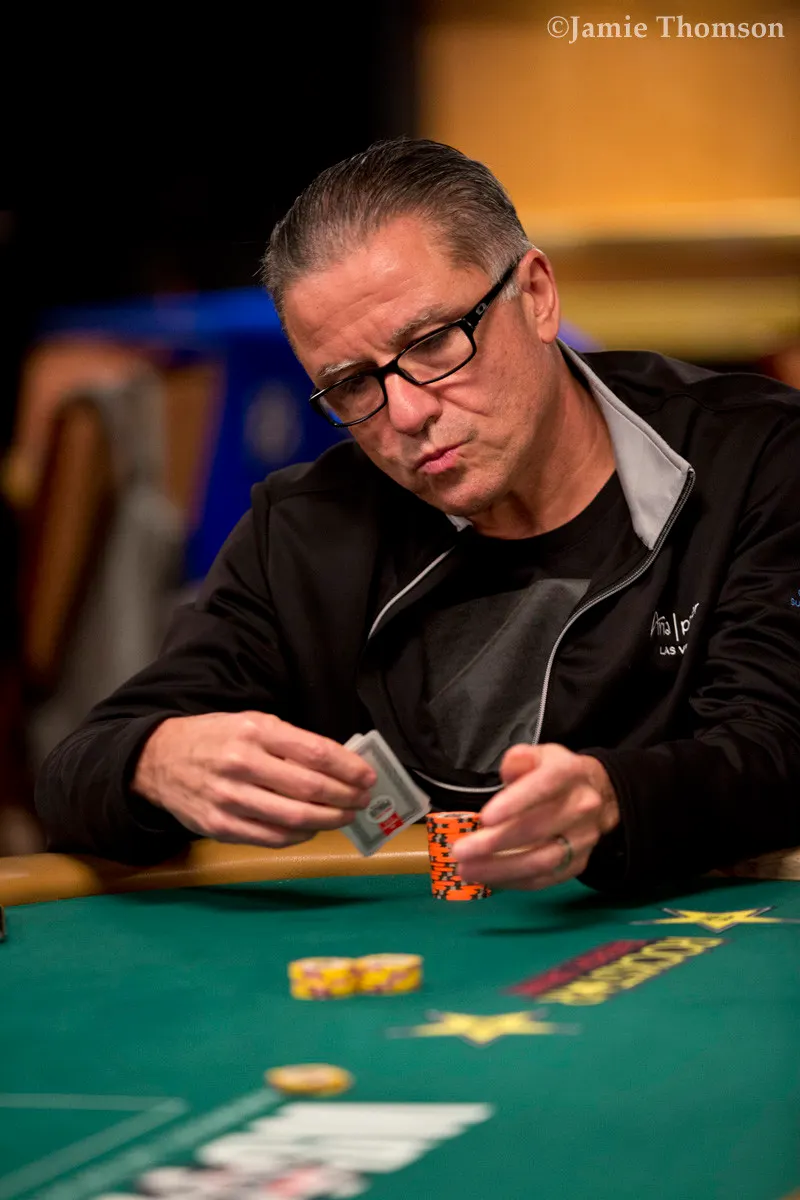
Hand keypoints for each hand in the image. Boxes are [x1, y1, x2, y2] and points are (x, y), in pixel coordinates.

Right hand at [133, 712, 376, 847]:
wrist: (157, 759)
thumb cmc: (214, 738)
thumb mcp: (251, 723)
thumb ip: (291, 742)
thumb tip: (338, 764)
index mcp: (255, 730)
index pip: (315, 752)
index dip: (348, 768)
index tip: (367, 776)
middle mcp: (242, 763)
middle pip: (310, 789)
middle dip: (346, 798)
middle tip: (362, 800)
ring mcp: (230, 798)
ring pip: (295, 818)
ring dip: (329, 820)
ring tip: (344, 816)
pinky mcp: (220, 826)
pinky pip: (272, 837)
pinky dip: (299, 835)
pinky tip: (311, 827)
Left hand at [454, 743, 619, 889]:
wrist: (599, 795)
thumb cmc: (557, 775)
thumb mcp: (540, 755)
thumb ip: (520, 759)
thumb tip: (508, 769)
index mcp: (570, 773)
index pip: (544, 786)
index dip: (515, 803)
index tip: (484, 818)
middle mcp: (582, 807)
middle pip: (537, 829)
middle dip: (495, 843)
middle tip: (460, 850)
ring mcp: (583, 839)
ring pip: (541, 861)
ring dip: (500, 869)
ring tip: (467, 870)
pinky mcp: (578, 863)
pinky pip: (544, 879)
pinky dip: (513, 881)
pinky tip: (487, 878)